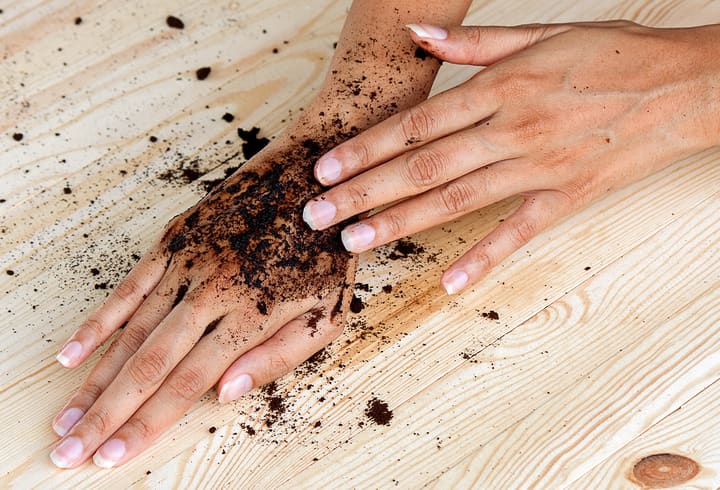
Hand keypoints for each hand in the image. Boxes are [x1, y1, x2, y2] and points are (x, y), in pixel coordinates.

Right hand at [51, 139, 355, 468]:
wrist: (316, 177)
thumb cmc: (326, 253)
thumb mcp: (328, 315)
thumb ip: (279, 357)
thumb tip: (225, 394)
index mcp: (251, 315)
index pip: (187, 383)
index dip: (147, 423)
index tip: (111, 455)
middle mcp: (212, 291)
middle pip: (149, 365)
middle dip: (106, 414)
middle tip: (69, 450)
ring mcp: (189, 262)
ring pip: (131, 331)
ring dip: (95, 378)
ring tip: (66, 416)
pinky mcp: (177, 237)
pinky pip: (128, 286)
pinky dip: (98, 322)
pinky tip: (72, 352)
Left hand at [302, 21, 719, 293]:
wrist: (686, 86)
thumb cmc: (611, 56)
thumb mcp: (542, 34)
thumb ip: (475, 43)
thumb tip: (418, 36)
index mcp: (502, 88)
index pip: (417, 123)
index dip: (367, 148)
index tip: (326, 170)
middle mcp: (512, 129)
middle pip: (423, 167)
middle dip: (364, 192)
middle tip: (318, 216)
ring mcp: (539, 167)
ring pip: (456, 200)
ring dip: (400, 223)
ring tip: (355, 241)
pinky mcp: (567, 197)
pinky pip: (518, 233)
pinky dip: (483, 258)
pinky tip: (448, 283)